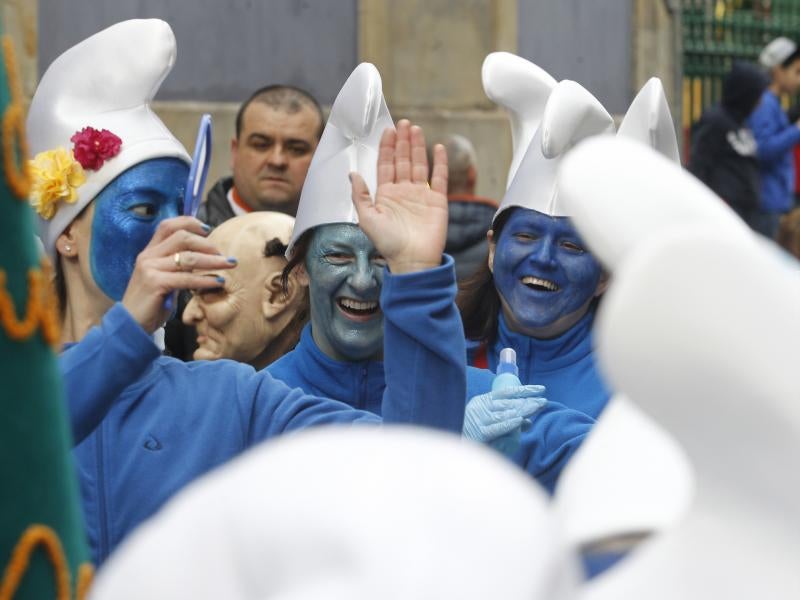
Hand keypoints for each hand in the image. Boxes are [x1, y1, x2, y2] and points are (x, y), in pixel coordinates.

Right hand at [122, 217, 235, 332]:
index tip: (208, 229)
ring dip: (213, 260)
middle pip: (182, 237)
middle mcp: (148, 256)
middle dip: (207, 244)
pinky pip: (186, 278)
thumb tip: (203, 257)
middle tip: (224, 255)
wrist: (130, 325)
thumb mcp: (164, 279)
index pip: (168, 225)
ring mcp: (149, 268)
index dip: (189, 223)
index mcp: (149, 252)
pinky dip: (206, 279)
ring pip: (188, 257)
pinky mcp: (154, 283)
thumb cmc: (151, 304)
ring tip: (230, 264)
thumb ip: (177, 267)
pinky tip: (219, 282)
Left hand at [349, 119, 448, 273]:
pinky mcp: (438, 201)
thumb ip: (360, 195)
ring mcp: (421, 195)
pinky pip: (439, 178)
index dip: (387, 148)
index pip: (386, 165)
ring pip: (419, 165)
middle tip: (404, 123)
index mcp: (386, 195)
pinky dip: (439, 163)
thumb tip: (352, 173)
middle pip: (403, 161)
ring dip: (417, 147)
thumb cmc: (387, 243)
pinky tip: (437, 148)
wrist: (412, 261)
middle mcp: (403, 192)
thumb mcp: (366, 218)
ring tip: (416, 129)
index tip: (388, 130)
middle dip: (402, 142)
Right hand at [463, 385, 546, 455]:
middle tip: (543, 402)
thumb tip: (528, 422)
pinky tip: (520, 421)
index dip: (525, 390)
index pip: (507, 392)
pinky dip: (508, 424)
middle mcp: (481, 407)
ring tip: (536, 408)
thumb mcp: (488, 421)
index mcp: (483, 400)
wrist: (454, 447)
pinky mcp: (479, 434)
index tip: (542, 389)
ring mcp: (480, 420)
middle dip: (527, 402)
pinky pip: (496, 428)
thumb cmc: (471, 433)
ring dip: (522, 410)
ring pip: (504, 413)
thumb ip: (507, 421)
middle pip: (508, 402)